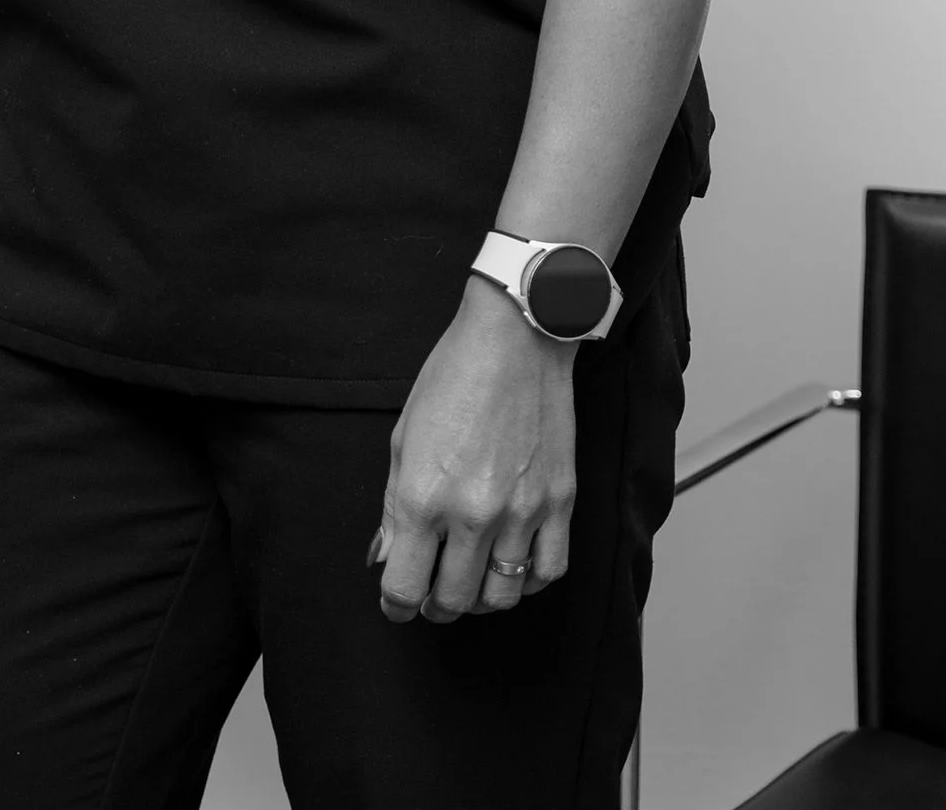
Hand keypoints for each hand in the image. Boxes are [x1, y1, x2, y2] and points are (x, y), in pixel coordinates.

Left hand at [370, 277, 576, 622]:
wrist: (516, 338)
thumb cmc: (453, 376)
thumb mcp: (403, 436)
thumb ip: (392, 506)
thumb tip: (386, 556)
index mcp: (422, 495)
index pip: (404, 586)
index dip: (395, 604)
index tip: (397, 601)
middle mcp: (472, 513)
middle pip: (452, 600)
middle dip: (434, 606)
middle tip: (431, 595)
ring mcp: (521, 511)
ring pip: (501, 596)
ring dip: (480, 600)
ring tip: (471, 583)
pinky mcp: (559, 502)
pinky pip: (547, 570)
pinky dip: (527, 581)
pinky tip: (513, 565)